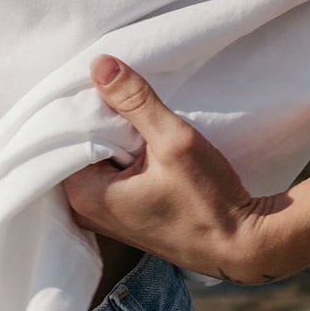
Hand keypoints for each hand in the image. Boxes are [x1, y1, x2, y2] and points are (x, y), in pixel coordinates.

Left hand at [63, 58, 290, 283]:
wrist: (243, 246)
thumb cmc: (209, 201)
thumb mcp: (173, 140)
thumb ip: (134, 101)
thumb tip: (99, 64)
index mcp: (85, 196)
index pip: (65, 135)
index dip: (86, 105)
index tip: (106, 84)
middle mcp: (86, 211)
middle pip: (79, 147)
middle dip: (99, 119)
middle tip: (124, 93)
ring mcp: (104, 217)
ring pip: (97, 160)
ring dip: (115, 137)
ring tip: (137, 113)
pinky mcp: (124, 216)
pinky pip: (111, 175)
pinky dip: (124, 155)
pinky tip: (144, 140)